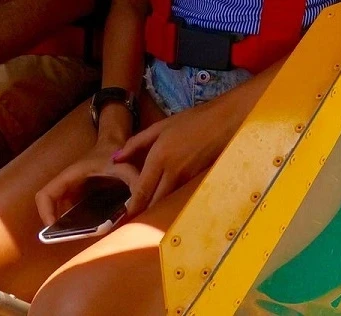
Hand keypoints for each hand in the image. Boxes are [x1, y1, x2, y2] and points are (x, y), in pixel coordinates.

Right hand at [36, 138, 139, 226]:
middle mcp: (66, 185)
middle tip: (74, 237)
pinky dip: (80, 222)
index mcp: (69, 176)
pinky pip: (73, 213)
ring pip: (62, 213)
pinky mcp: (79, 196)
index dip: (44, 213)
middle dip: (59, 226)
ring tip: (85, 235)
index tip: (55, 228)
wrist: (116, 143)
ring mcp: (72, 191)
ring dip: (69, 226)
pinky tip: (95, 228)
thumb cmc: (115, 152)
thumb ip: (133, 182)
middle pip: (51, 210)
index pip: (44, 196)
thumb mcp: (125, 167)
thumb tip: (135, 206)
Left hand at [112, 101, 233, 216]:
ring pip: (166, 201)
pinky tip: (165, 197)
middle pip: (153, 202)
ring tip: (145, 210)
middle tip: (130, 219)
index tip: (121, 219)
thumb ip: (136, 143)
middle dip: (142, 212)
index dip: (131, 209)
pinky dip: (168, 199)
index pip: (141, 191)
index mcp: (159, 158)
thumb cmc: (192, 120)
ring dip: (155, 207)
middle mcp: (172, 172)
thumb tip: (115, 158)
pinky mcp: (196, 180)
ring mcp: (186, 178)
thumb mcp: (161, 127)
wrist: (224, 121)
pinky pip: (177, 195)